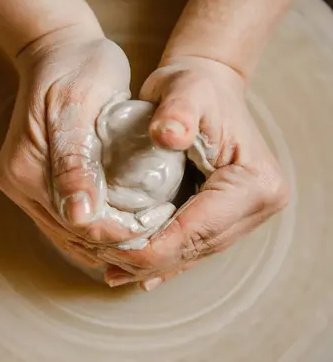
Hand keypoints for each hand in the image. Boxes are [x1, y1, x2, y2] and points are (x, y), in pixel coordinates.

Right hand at [0, 25, 169, 268]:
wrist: (61, 50)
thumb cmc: (78, 69)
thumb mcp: (79, 107)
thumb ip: (75, 162)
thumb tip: (78, 216)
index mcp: (23, 170)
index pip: (77, 224)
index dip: (118, 233)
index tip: (157, 225)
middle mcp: (19, 186)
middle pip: (74, 236)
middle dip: (118, 242)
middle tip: (161, 234)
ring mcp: (26, 189)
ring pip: (73, 236)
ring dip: (110, 242)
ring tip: (148, 235)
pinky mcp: (40, 187)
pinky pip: (71, 225)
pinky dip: (99, 232)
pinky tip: (127, 229)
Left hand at [102, 57, 288, 288]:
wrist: (209, 86)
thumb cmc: (195, 86)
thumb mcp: (184, 90)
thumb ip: (177, 111)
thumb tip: (166, 135)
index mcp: (254, 183)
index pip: (195, 231)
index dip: (150, 248)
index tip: (108, 248)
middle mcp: (258, 206)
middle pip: (194, 249)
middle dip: (146, 260)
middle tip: (102, 261)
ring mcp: (247, 216)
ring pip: (192, 253)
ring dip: (151, 264)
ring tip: (112, 270)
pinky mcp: (231, 218)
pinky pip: (194, 248)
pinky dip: (164, 262)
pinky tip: (136, 276)